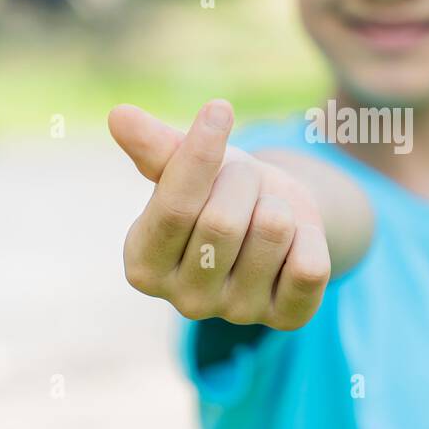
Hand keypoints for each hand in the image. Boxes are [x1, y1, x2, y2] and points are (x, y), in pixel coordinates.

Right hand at [108, 101, 330, 329]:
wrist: (277, 219)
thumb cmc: (220, 189)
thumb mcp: (188, 165)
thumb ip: (155, 148)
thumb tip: (119, 116)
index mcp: (144, 264)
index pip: (173, 208)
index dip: (199, 154)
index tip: (219, 110)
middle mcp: (186, 301)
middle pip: (222, 222)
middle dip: (242, 181)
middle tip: (244, 180)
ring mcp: (237, 314)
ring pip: (272, 232)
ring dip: (278, 204)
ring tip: (267, 211)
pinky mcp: (287, 318)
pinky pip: (310, 266)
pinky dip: (310, 235)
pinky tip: (296, 240)